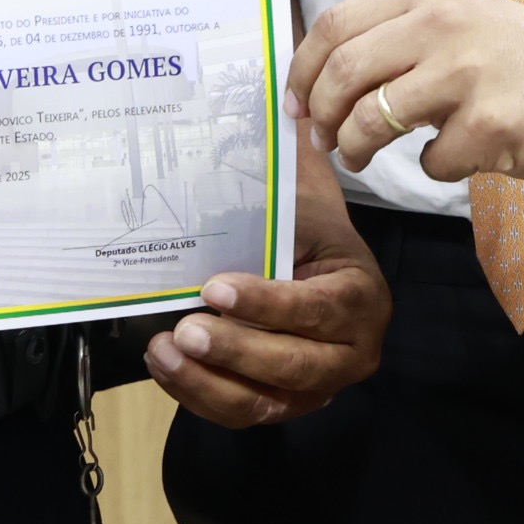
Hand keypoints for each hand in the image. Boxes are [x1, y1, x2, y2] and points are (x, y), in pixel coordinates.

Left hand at [144, 142, 388, 426]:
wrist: (307, 260)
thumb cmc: (300, 223)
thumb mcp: (302, 192)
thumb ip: (296, 159)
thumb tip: (284, 108)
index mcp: (361, 296)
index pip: (316, 309)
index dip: (266, 302)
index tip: (213, 287)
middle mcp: (352, 351)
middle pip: (294, 366)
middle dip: (235, 350)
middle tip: (183, 329)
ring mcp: (318, 388)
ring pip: (265, 401)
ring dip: (209, 381)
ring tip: (162, 351)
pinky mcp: (283, 406)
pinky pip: (241, 414)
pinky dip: (200, 396)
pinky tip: (164, 366)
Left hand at [301, 0, 523, 183]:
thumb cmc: (517, 53)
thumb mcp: (455, 15)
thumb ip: (394, 35)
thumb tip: (321, 81)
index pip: (335, 26)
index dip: (302, 70)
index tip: (295, 101)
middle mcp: (441, 26)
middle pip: (344, 73)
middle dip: (320, 115)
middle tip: (322, 138)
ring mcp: (465, 76)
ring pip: (372, 121)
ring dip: (355, 148)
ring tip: (359, 156)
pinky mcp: (488, 126)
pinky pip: (430, 160)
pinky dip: (430, 166)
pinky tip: (449, 154)